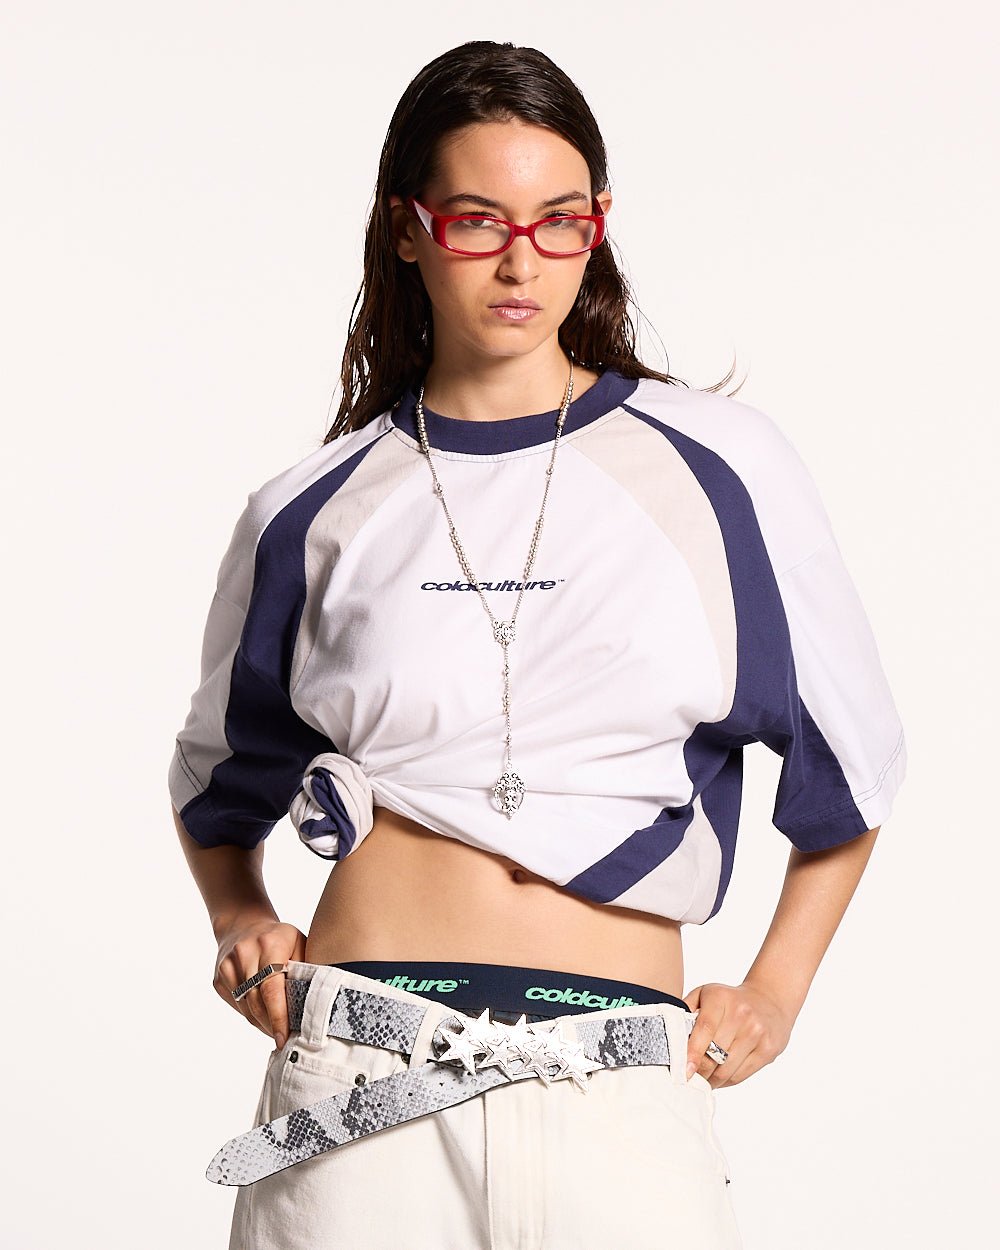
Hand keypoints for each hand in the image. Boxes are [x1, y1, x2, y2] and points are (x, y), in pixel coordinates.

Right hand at [214, 917, 306, 1049]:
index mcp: (269, 944)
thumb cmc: (280, 939)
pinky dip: (251, 1015)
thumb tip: (316, 1005)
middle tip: (286, 1039)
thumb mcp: (299, 944)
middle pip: (257, 1002)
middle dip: (272, 1025)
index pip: (272, 989)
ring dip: (262, 1024)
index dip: (279, 1018)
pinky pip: (236, 1005)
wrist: (244, 925)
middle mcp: (244, 953)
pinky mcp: (218, 978)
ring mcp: (227, 966)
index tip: (284, 1039)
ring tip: (277, 1031)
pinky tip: (263, 1017)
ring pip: (245, 1008)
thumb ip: (306, 970)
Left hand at [682, 981, 796, 1088]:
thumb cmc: (729, 999)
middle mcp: (741, 1014)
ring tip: (703, 1081)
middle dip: (700, 1071)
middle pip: (715, 1053)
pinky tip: (719, 1078)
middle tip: (689, 1078)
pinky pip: (741, 1074)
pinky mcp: (768, 1049)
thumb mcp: (706, 994)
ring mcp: (757, 1032)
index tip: (684, 1071)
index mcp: (721, 998)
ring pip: (727, 1069)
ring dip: (712, 1080)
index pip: (705, 1029)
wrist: (770, 998)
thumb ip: (686, 1009)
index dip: (693, 1053)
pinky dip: (726, 1081)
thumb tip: (670, 1033)